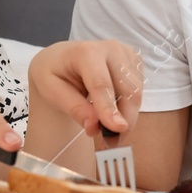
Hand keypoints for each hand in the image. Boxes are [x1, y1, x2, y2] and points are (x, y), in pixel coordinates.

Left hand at [28, 40, 143, 137]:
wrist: (61, 58)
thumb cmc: (54, 74)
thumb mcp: (52, 91)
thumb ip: (74, 108)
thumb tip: (95, 127)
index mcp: (86, 51)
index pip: (101, 84)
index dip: (110, 109)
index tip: (118, 130)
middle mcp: (111, 48)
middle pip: (127, 90)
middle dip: (124, 119)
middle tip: (112, 144)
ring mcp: (126, 53)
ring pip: (137, 92)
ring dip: (128, 117)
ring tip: (110, 133)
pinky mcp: (135, 61)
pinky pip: (139, 90)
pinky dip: (129, 107)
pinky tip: (114, 112)